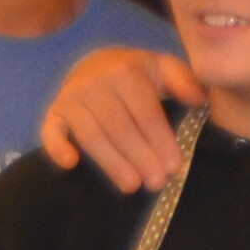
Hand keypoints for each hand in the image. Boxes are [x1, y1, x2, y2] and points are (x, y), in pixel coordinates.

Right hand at [33, 46, 200, 193]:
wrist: (97, 64)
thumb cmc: (138, 74)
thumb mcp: (164, 69)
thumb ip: (183, 81)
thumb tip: (199, 98)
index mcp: (125, 72)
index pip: (146, 113)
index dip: (161, 141)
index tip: (175, 167)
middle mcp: (94, 83)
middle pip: (120, 128)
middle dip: (141, 158)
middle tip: (158, 183)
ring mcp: (70, 98)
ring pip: (91, 135)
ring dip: (111, 162)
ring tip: (132, 186)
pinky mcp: (54, 114)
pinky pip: (50, 132)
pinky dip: (56, 147)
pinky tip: (70, 165)